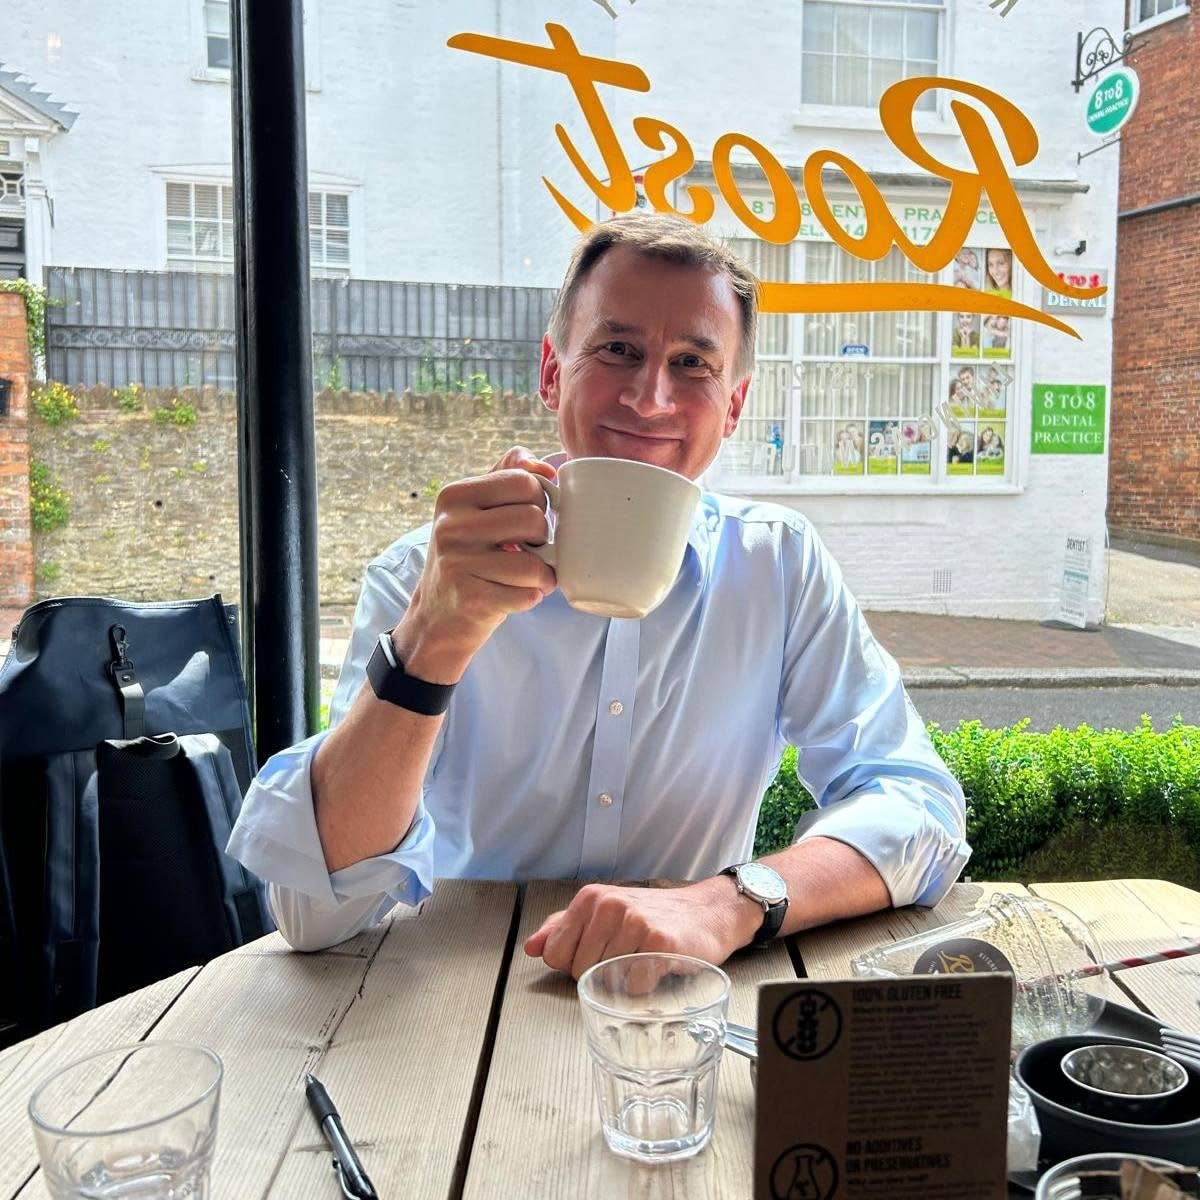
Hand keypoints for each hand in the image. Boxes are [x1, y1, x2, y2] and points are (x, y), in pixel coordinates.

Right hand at [391, 446, 557, 681]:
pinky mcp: (471, 599)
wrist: (437, 616)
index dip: (538, 501)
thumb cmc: (468, 557)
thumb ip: (508, 474)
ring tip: (525, 576)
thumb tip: (545, 468)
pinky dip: (530, 598)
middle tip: (529, 549)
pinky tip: (513, 595)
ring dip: (541, 574)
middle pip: (534, 519)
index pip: (524, 481)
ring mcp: (458, 564)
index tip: (527, 518)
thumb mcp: (476, 509)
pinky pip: (528, 594)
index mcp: (453, 496)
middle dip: (543, 539)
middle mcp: (450, 526)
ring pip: (534, 563)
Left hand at [523, 878, 760, 979]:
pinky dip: (645, 986)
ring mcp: (634, 921)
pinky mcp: (658, 941)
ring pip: (605, 978)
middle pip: (579, 970)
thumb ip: (564, 928)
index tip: (598, 954)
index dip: (575, 964)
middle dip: (600, 972)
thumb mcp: (605, 913)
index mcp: (590, 898)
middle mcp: (609, 905)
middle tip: (627, 954)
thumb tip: (531, 947)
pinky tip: (657, 966)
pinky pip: (634, 985)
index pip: (556, 954)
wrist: (707, 913)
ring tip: (643, 957)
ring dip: (625, 978)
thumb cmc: (654, 916)